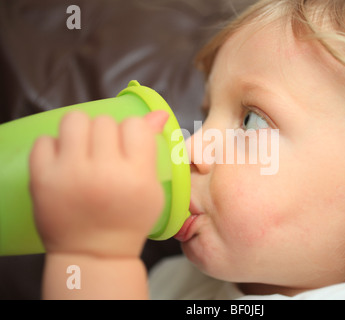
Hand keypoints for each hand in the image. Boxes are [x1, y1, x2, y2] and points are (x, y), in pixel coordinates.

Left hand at [29, 110, 167, 257]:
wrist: (93, 253)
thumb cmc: (128, 221)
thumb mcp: (152, 189)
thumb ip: (153, 149)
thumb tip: (158, 113)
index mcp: (136, 177)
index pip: (135, 125)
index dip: (132, 134)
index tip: (127, 150)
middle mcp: (104, 173)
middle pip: (105, 121)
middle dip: (106, 135)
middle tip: (104, 156)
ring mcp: (70, 175)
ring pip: (74, 120)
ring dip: (80, 132)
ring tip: (82, 152)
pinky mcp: (42, 179)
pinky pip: (44, 140)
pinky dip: (53, 148)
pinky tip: (63, 164)